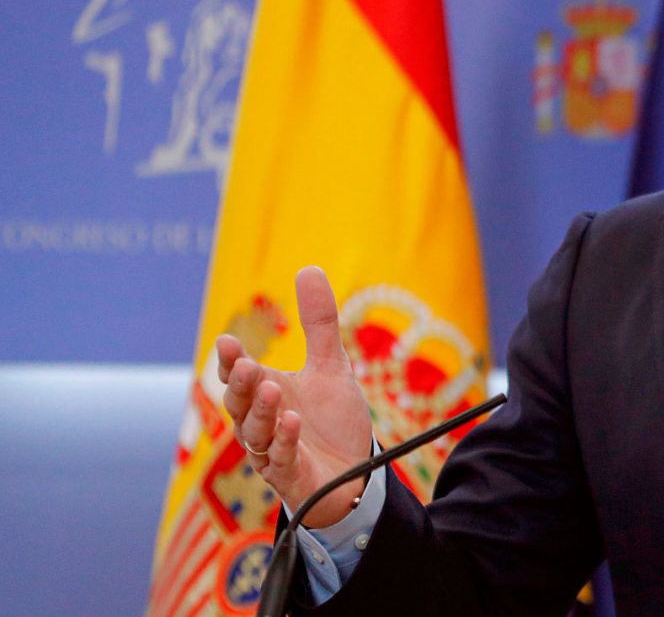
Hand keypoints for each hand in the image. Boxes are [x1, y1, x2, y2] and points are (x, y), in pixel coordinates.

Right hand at [217, 266, 374, 527]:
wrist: (355, 472)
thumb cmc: (332, 421)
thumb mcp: (331, 366)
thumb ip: (318, 323)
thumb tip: (308, 268)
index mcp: (265, 394)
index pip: (239, 375)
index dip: (231, 361)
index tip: (228, 342)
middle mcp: (262, 423)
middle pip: (239, 403)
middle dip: (241, 384)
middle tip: (246, 364)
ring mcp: (274, 451)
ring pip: (255, 432)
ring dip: (262, 411)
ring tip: (273, 389)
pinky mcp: (292, 476)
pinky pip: (283, 459)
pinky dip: (285, 441)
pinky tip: (293, 422)